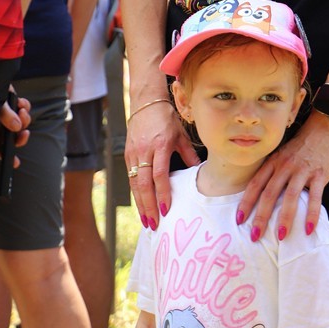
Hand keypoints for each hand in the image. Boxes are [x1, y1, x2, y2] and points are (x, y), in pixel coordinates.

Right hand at [0, 90, 30, 165]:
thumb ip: (5, 115)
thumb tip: (17, 128)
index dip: (6, 156)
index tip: (16, 163)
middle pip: (13, 138)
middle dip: (20, 138)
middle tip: (25, 133)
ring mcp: (8, 114)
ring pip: (21, 124)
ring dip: (25, 120)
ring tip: (22, 111)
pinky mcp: (14, 104)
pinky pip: (24, 110)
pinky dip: (25, 108)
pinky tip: (21, 103)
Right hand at [125, 102, 199, 228]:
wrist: (145, 103)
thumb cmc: (166, 119)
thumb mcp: (181, 135)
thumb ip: (189, 154)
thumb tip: (201, 172)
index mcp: (160, 145)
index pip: (159, 175)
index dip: (162, 193)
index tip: (166, 209)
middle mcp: (144, 151)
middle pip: (143, 184)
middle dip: (148, 206)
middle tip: (153, 224)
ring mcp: (133, 153)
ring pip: (134, 183)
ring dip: (140, 204)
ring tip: (146, 221)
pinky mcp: (127, 154)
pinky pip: (130, 177)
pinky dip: (135, 193)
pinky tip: (141, 205)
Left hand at [237, 109, 328, 239]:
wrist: (326, 127)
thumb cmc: (303, 144)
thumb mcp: (283, 154)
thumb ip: (275, 172)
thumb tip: (266, 198)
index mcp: (274, 161)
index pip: (256, 184)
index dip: (246, 202)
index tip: (239, 220)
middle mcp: (285, 166)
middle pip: (270, 194)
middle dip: (261, 217)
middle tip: (254, 236)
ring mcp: (303, 170)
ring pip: (290, 197)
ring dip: (285, 219)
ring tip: (280, 237)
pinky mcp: (321, 174)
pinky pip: (316, 197)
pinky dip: (312, 214)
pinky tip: (309, 229)